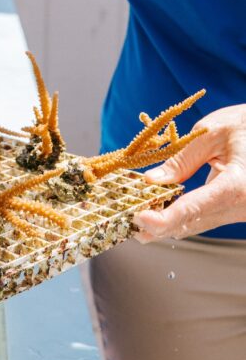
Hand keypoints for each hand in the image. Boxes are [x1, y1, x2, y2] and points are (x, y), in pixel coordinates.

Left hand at [133, 104, 245, 241]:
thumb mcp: (211, 133)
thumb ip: (181, 159)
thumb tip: (151, 181)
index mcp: (237, 186)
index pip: (193, 209)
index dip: (163, 219)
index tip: (139, 220)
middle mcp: (241, 207)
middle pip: (191, 224)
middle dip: (157, 226)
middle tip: (126, 220)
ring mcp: (240, 213)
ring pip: (196, 225)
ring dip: (166, 223)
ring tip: (135, 215)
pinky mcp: (236, 211)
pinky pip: (204, 218)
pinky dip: (180, 216)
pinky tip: (158, 209)